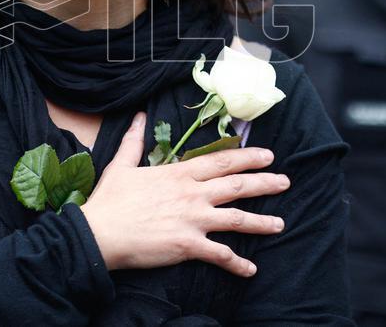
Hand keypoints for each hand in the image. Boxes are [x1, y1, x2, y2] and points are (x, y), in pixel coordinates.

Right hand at [80, 112, 289, 277]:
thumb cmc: (110, 200)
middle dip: (265, 182)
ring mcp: (192, 219)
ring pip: (237, 219)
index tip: (267, 155)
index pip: (221, 161)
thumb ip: (134, 141)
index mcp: (178, 174)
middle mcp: (192, 194)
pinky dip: (237, 264)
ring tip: (280, 224)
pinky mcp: (188, 245)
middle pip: (237, 185)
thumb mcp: (122, 165)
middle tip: (285, 181)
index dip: (247, 157)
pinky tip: (251, 269)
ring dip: (261, 222)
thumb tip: (138, 116)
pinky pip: (220, 255)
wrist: (99, 233)